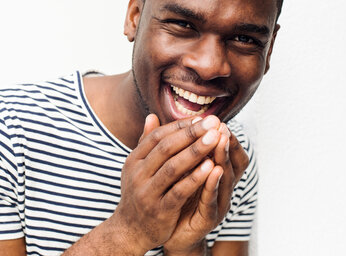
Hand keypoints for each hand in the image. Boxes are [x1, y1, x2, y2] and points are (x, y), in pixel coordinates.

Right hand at [108, 114, 223, 253]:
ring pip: (173, 168)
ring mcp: (147, 192)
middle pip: (166, 148)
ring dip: (196, 151)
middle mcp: (137, 174)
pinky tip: (211, 167)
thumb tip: (152, 115)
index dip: (180, 126)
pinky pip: (179, 191)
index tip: (201, 118)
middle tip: (213, 122)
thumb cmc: (140, 193)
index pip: (158, 136)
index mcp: (134, 160)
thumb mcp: (138, 167)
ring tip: (215, 139)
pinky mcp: (159, 210)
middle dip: (192, 133)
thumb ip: (147, 143)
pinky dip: (195, 178)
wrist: (131, 230)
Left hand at [162, 120, 249, 255]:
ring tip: (220, 142)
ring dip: (223, 158)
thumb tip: (156, 118)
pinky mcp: (209, 217)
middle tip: (221, 126)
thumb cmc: (175, 195)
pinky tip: (213, 170)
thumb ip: (174, 148)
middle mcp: (220, 187)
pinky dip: (213, 183)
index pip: (227, 152)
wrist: (171, 231)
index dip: (224, 136)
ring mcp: (218, 202)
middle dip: (226, 143)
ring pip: (225, 178)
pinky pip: (212, 199)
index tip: (216, 120)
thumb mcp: (177, 169)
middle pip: (230, 162)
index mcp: (215, 173)